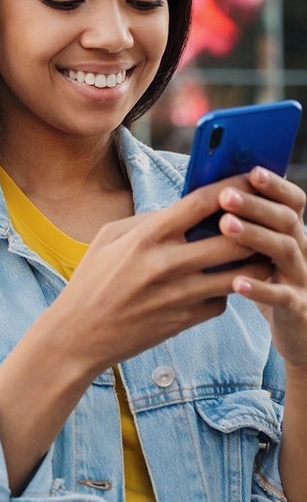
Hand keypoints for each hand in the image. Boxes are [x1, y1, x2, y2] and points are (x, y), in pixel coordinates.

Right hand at [57, 176, 271, 375]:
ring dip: (251, 262)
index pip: (201, 203)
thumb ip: (149, 219)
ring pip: (238, 276)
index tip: (249, 180)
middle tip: (261, 221)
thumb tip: (185, 208)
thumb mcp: (109, 237)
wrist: (78, 335)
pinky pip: (221, 302)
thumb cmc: (92, 281)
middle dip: (253, 228)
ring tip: (255, 252)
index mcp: (147, 236)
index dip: (232, 187)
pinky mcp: (184, 321)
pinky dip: (225, 291)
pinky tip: (219, 284)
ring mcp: (178, 296)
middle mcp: (166, 265)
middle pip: (233, 240)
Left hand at [219, 167, 306, 368]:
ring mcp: (302, 278)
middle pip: (286, 220)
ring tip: (226, 226)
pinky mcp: (298, 308)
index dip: (276, 185)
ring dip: (256, 235)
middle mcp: (302, 249)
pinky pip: (282, 296)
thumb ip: (243, 226)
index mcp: (291, 232)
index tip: (252, 170)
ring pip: (285, 250)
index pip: (292, 201)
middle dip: (256, 205)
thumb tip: (204, 195)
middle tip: (226, 195)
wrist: (298, 331)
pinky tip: (237, 281)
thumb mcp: (258, 251)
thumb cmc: (267, 282)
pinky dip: (260, 289)